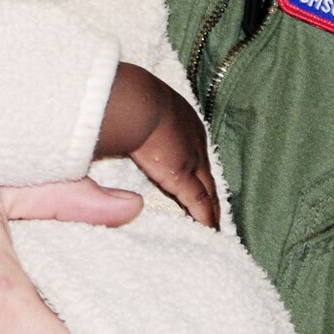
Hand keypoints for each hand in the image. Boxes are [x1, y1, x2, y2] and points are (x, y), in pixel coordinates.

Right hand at [95, 62, 219, 226]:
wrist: (134, 102)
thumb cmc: (126, 101)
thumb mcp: (135, 108)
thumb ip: (131, 123)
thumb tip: (119, 133)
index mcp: (182, 120)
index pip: (192, 151)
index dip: (195, 170)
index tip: (196, 183)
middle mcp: (193, 140)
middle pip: (205, 172)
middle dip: (209, 191)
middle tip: (214, 211)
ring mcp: (192, 159)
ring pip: (207, 190)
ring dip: (210, 209)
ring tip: (213, 226)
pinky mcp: (184, 177)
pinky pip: (200, 203)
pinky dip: (205, 218)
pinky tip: (210, 232)